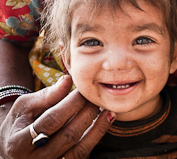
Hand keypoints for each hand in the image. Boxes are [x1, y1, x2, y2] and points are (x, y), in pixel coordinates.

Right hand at [0, 75, 114, 158]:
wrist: (15, 150)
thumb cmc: (21, 124)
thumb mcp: (24, 108)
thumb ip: (46, 96)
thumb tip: (67, 80)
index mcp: (20, 143)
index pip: (51, 121)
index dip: (70, 104)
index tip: (82, 90)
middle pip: (68, 135)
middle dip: (86, 113)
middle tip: (95, 97)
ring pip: (79, 149)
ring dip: (97, 128)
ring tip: (107, 109)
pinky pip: (84, 154)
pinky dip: (97, 136)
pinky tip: (107, 120)